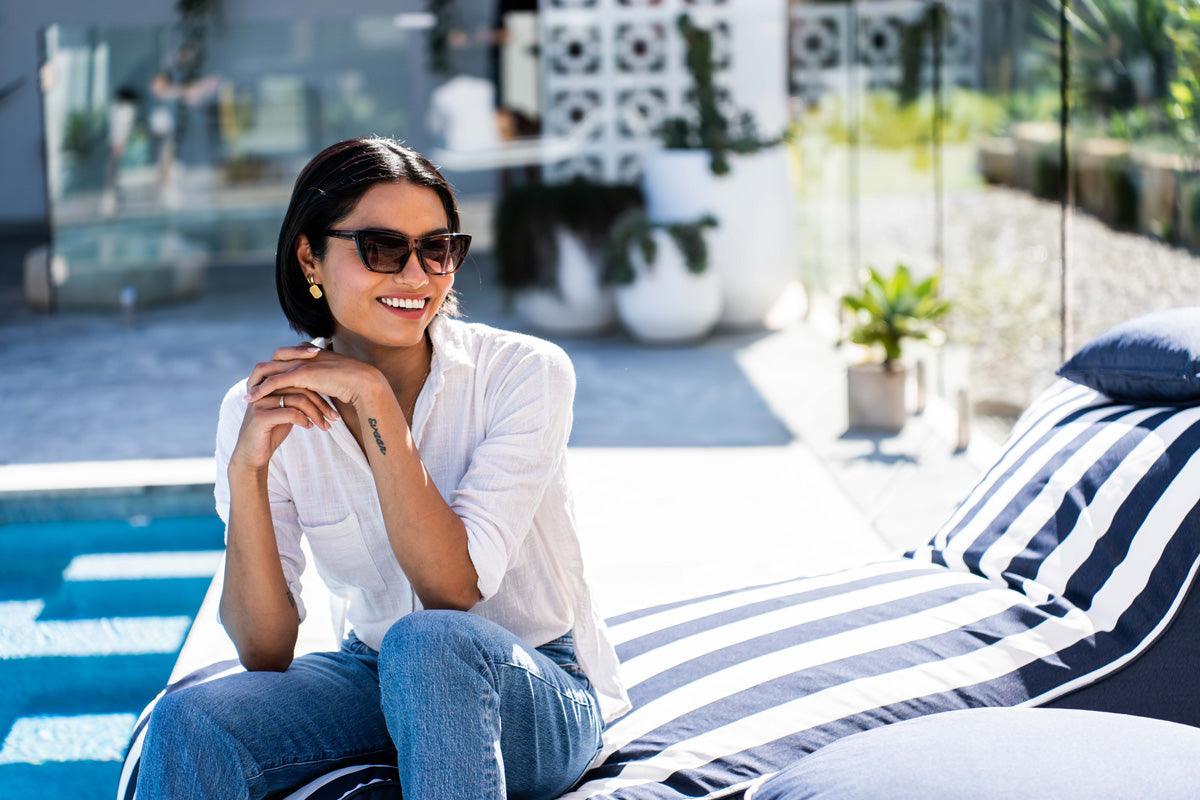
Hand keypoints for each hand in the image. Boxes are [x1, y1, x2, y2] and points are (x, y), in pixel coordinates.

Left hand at [243, 343, 383, 411]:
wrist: (364, 381)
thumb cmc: (355, 382)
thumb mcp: (336, 377)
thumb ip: (326, 377)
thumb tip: (325, 385)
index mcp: (312, 352)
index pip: (285, 355)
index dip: (274, 368)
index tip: (265, 380)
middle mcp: (304, 354)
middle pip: (273, 360)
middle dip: (260, 374)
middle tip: (251, 386)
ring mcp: (302, 362)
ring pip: (269, 369)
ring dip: (255, 382)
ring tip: (247, 395)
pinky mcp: (301, 374)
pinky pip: (274, 381)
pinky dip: (261, 389)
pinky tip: (252, 398)